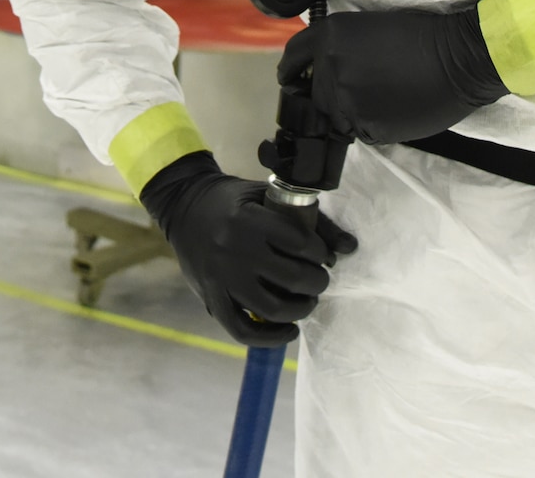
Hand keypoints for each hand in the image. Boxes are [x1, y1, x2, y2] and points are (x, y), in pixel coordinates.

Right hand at [139, 152, 356, 346]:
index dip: (321, 252)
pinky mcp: (211, 298)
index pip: (300, 242)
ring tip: (307, 301)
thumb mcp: (267, 196)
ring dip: (301, 310)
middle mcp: (234, 250)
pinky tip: (290, 330)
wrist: (182, 206)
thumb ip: (310, 219)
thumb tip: (351, 248)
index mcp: (249, 220)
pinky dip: (270, 338)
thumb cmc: (232, 200)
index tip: (324, 255)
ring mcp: (221, 278)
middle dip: (317, 282)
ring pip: (272, 309)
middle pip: (292, 278)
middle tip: (319, 279)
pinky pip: (242, 331)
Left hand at [277, 6, 507, 144]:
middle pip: (315, 93)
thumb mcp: (369, 28)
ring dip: (354, 112)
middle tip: (366, 89)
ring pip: (337, 117)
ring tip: (387, 98)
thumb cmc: (423, 36)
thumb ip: (341, 49)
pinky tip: (396, 109)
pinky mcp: (366, 126)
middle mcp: (330, 68)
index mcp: (329, 37)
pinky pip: (361, 132)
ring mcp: (346, 100)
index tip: (290, 79)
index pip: (293, 57)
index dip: (291, 71)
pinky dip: (374, 126)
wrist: (459, 58)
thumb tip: (328, 68)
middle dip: (332, 94)